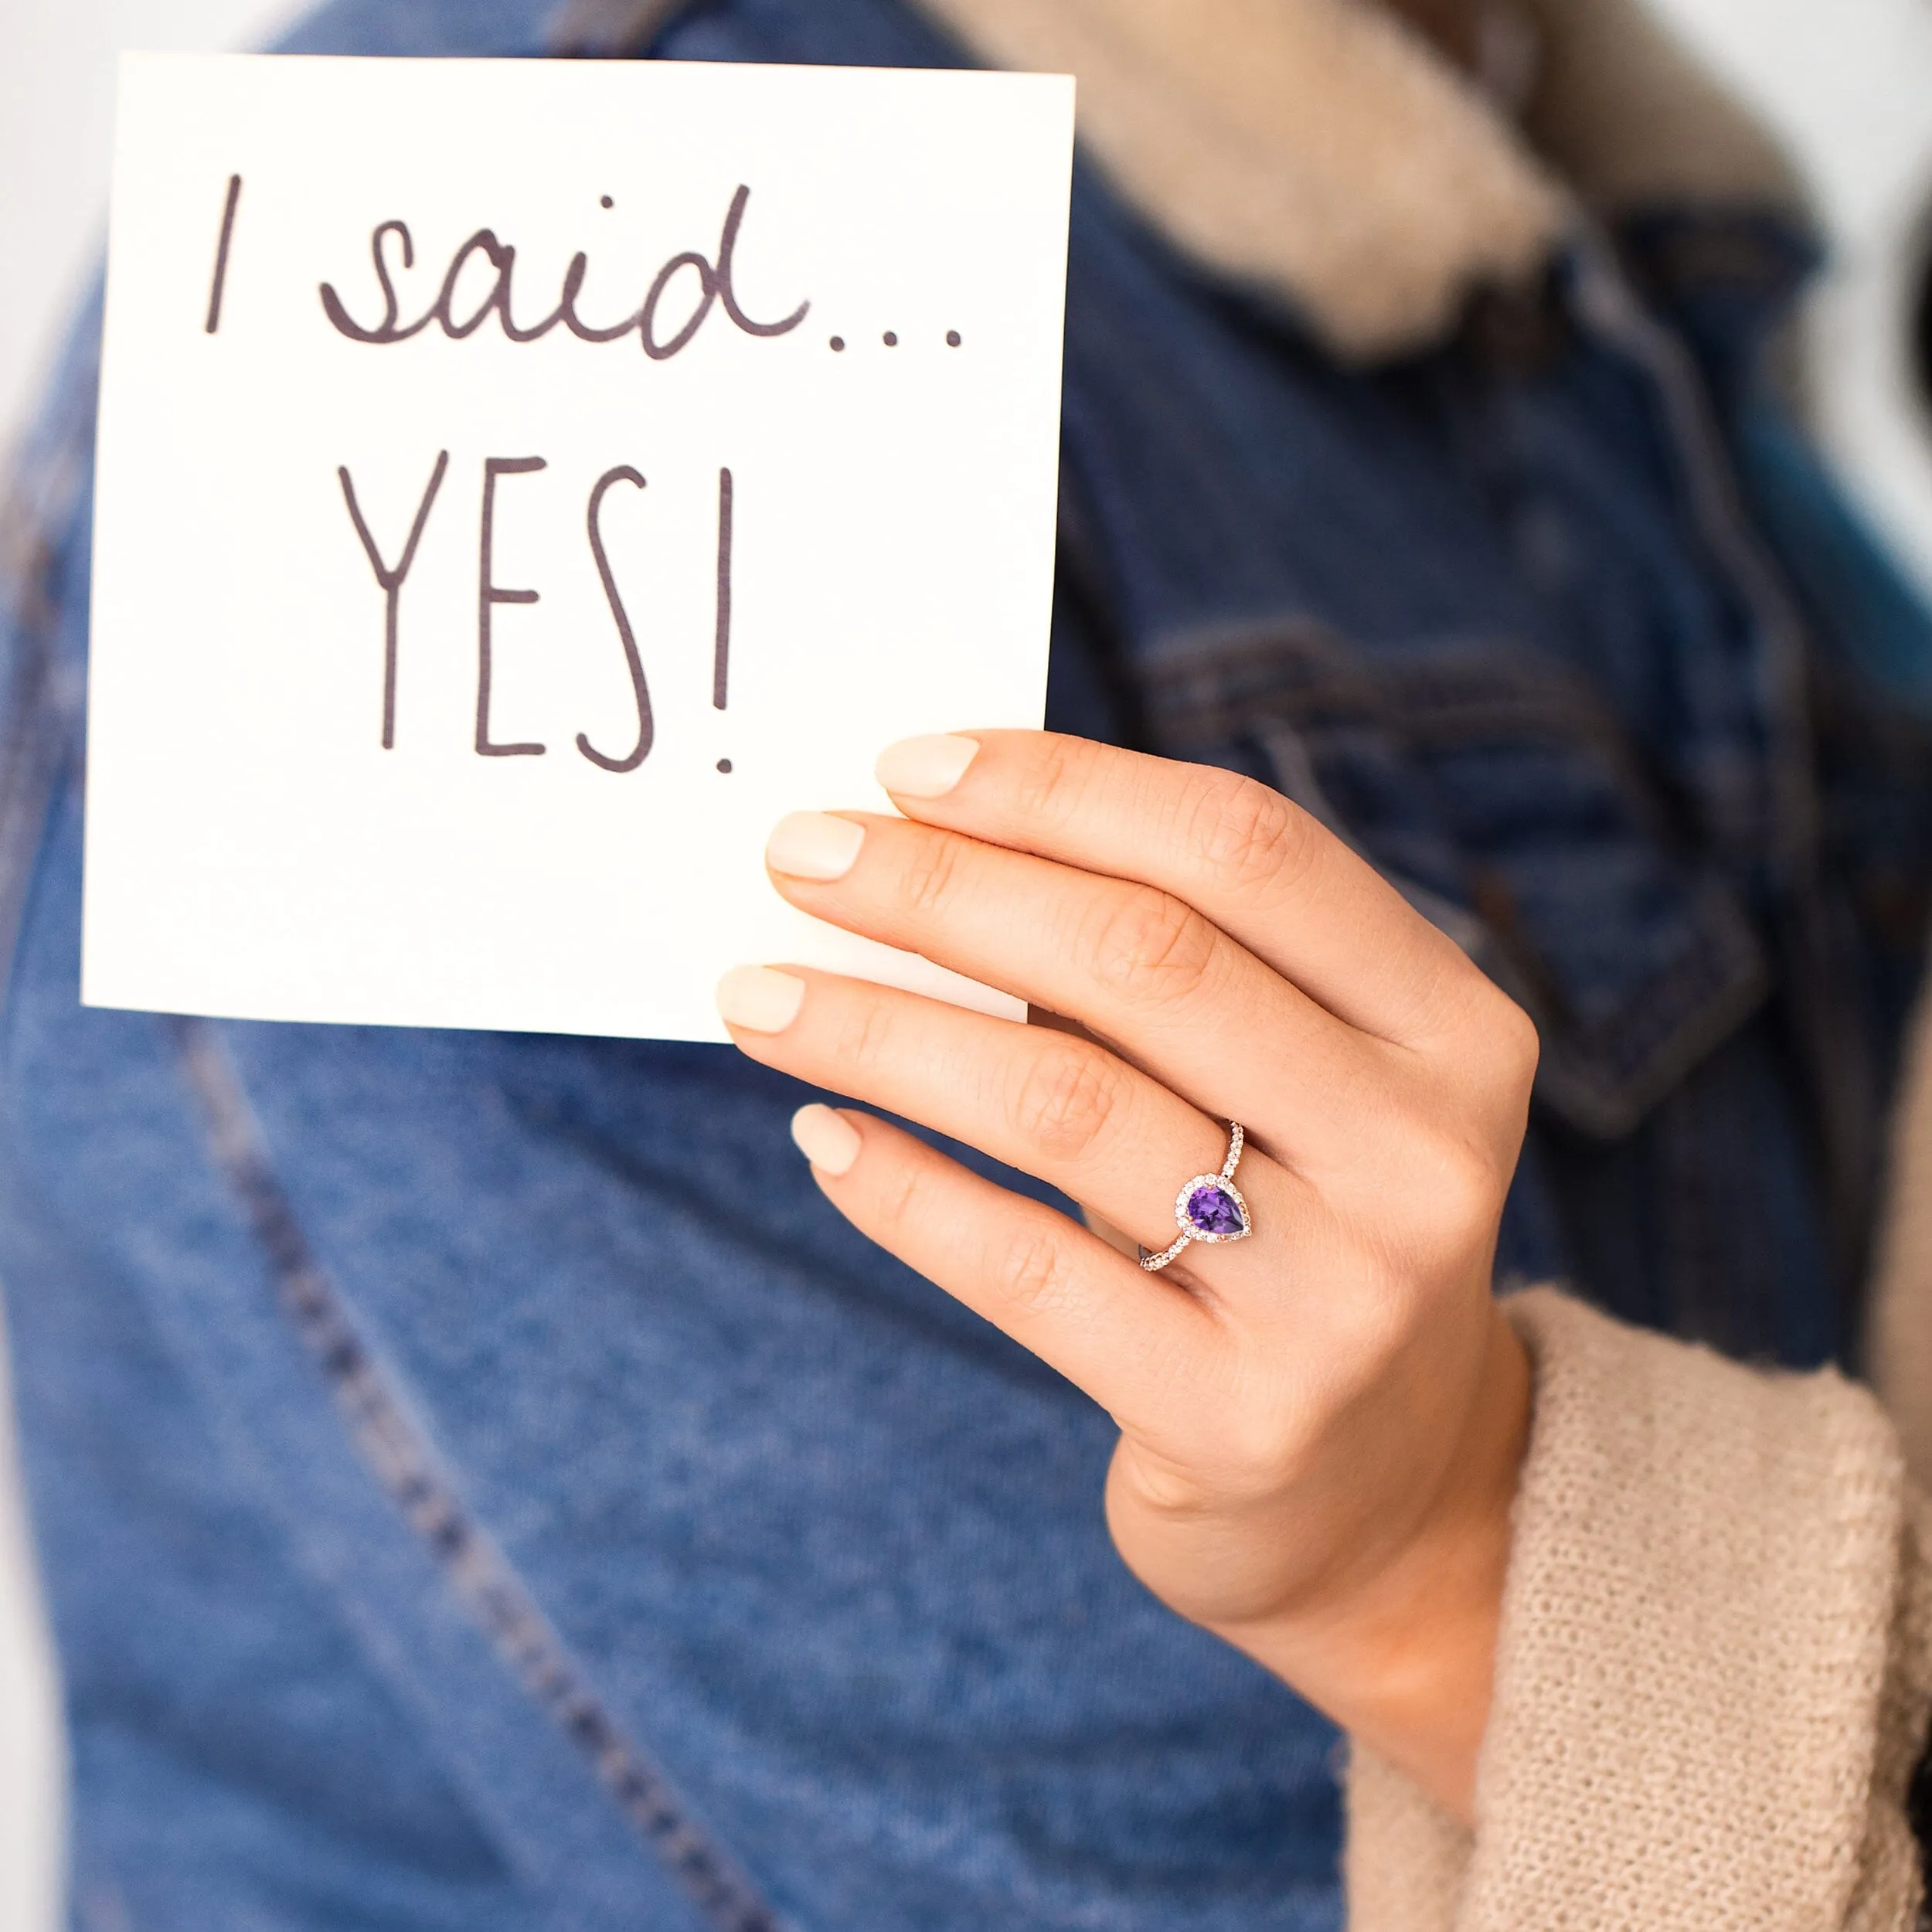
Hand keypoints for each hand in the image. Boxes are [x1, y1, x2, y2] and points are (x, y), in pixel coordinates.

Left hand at [716, 731, 1534, 1817]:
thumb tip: (928, 850)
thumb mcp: (1295, 1087)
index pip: (1244, 851)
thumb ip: (1168, 977)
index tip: (908, 765)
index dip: (1065, 789)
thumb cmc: (1294, 1230)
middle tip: (797, 855)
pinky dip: (906, 1189)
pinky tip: (823, 1137)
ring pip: (1067, 1104)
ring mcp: (1340, 1296)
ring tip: (758, 995)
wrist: (1384, 1493)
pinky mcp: (1238, 1418)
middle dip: (946, 888)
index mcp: (1446, 1026)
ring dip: (884, 1030)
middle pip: (1148, 962)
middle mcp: (1419, 1151)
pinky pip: (1029, 1271)